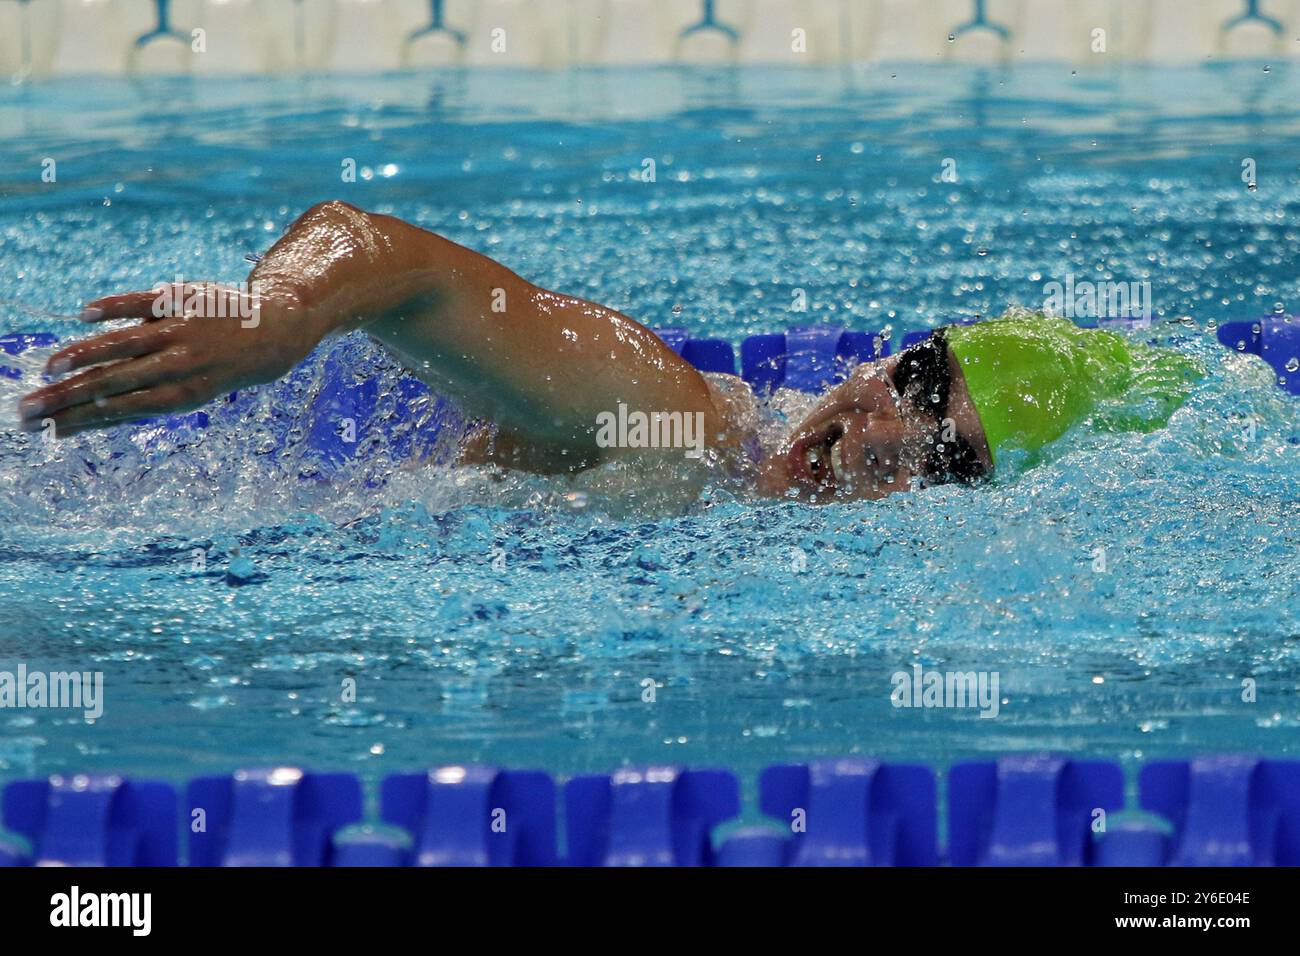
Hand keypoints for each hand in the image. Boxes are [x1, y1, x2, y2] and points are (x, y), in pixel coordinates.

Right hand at [18, 282, 317, 436]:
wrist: (273, 330)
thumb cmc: (216, 367)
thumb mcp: (186, 392)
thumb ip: (135, 403)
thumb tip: (79, 422)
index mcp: (180, 394)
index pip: (119, 410)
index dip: (79, 420)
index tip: (42, 429)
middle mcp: (179, 365)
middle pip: (113, 384)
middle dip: (66, 399)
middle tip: (26, 410)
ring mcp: (179, 331)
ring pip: (123, 345)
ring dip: (82, 357)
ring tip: (49, 369)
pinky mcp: (180, 298)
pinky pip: (142, 302)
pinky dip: (114, 307)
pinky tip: (83, 315)